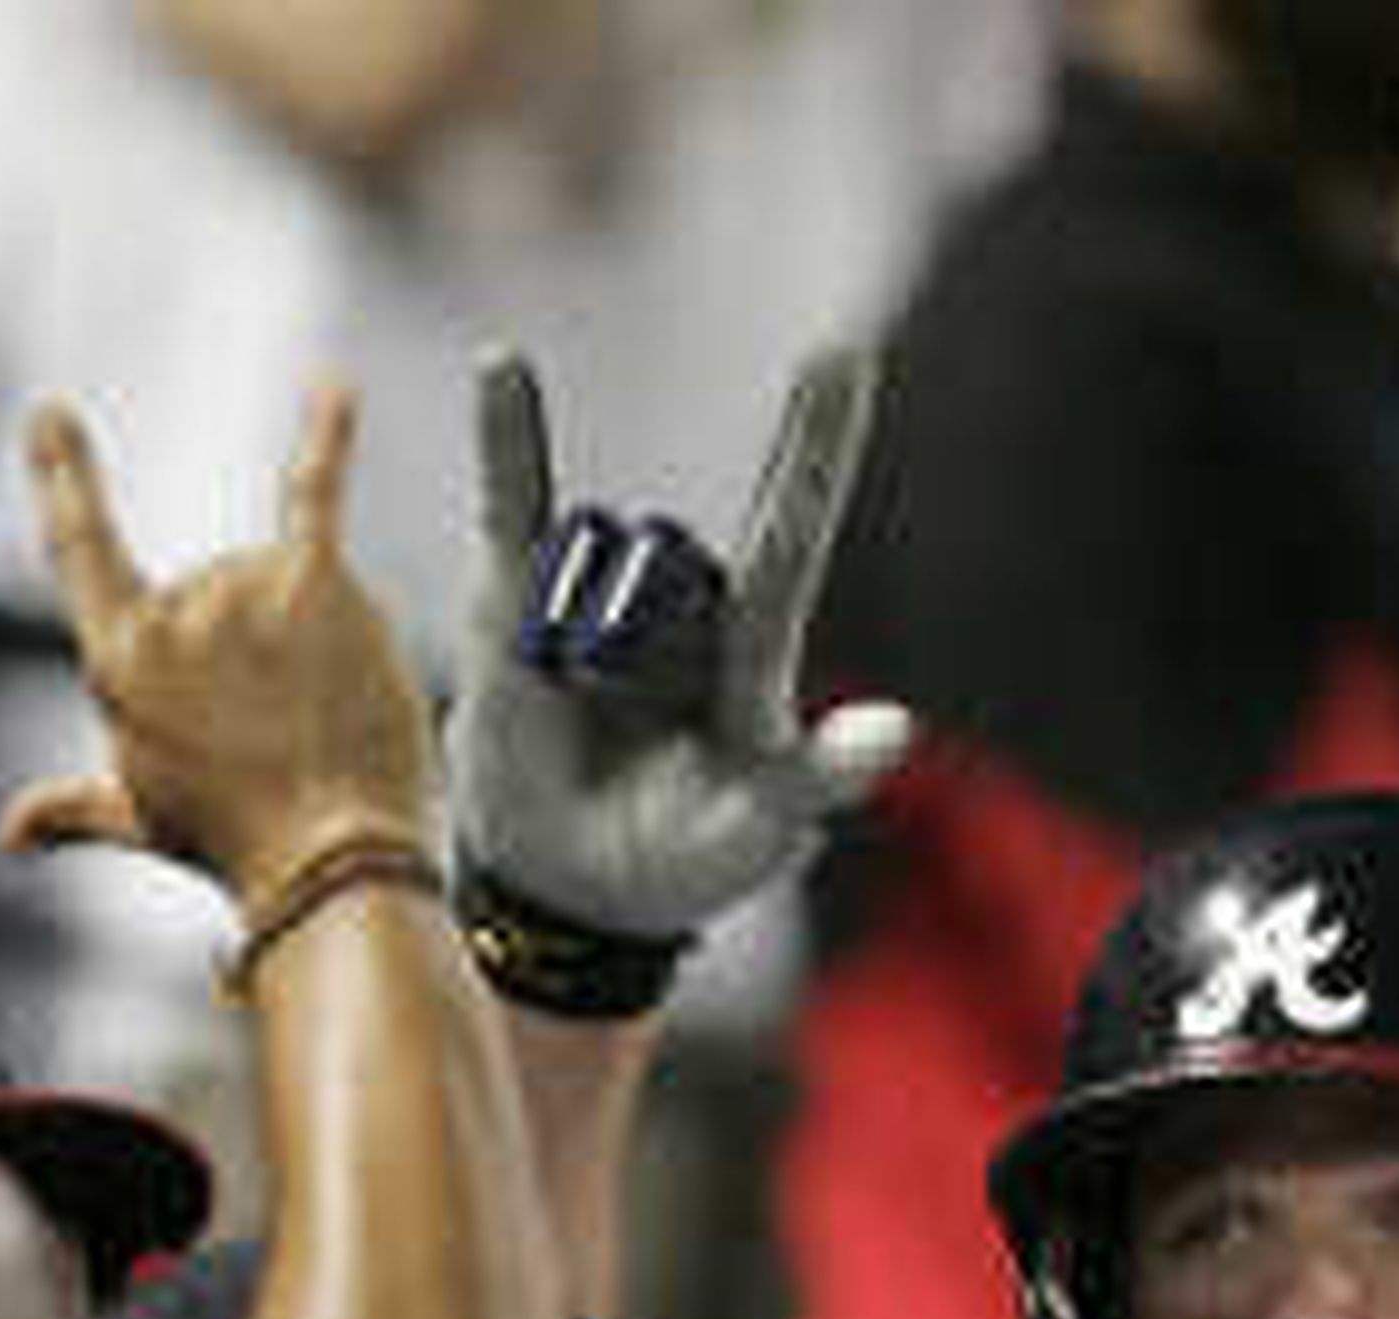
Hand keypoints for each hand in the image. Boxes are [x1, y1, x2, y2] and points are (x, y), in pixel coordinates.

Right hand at [0, 387, 436, 914]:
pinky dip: (325, 434)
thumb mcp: (141, 819)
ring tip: (322, 720)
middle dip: (259, 660)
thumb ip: (71, 808)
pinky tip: (334, 384)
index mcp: (119, 657)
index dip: (67, 478)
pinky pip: (314, 493)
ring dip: (310, 643)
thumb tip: (8, 835)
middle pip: (218, 597)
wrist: (333, 858)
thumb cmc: (238, 844)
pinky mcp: (315, 582)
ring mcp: (242, 588)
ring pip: (280, 588)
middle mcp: (173, 609)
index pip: (82, 546)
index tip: (55, 415)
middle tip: (283, 738)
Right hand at [445, 343, 910, 943]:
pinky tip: (502, 368)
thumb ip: (821, 774)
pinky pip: (516, 508)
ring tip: (574, 714)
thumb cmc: (688, 857)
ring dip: (574, 641)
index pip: (789, 539)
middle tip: (622, 715)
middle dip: (641, 642)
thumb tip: (897, 729)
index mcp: (754, 653)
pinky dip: (508, 444)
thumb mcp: (762, 826)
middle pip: (673, 566)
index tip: (842, 353)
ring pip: (595, 561)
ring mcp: (601, 601)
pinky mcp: (517, 605)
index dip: (813, 454)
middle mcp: (687, 608)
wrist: (573, 886)